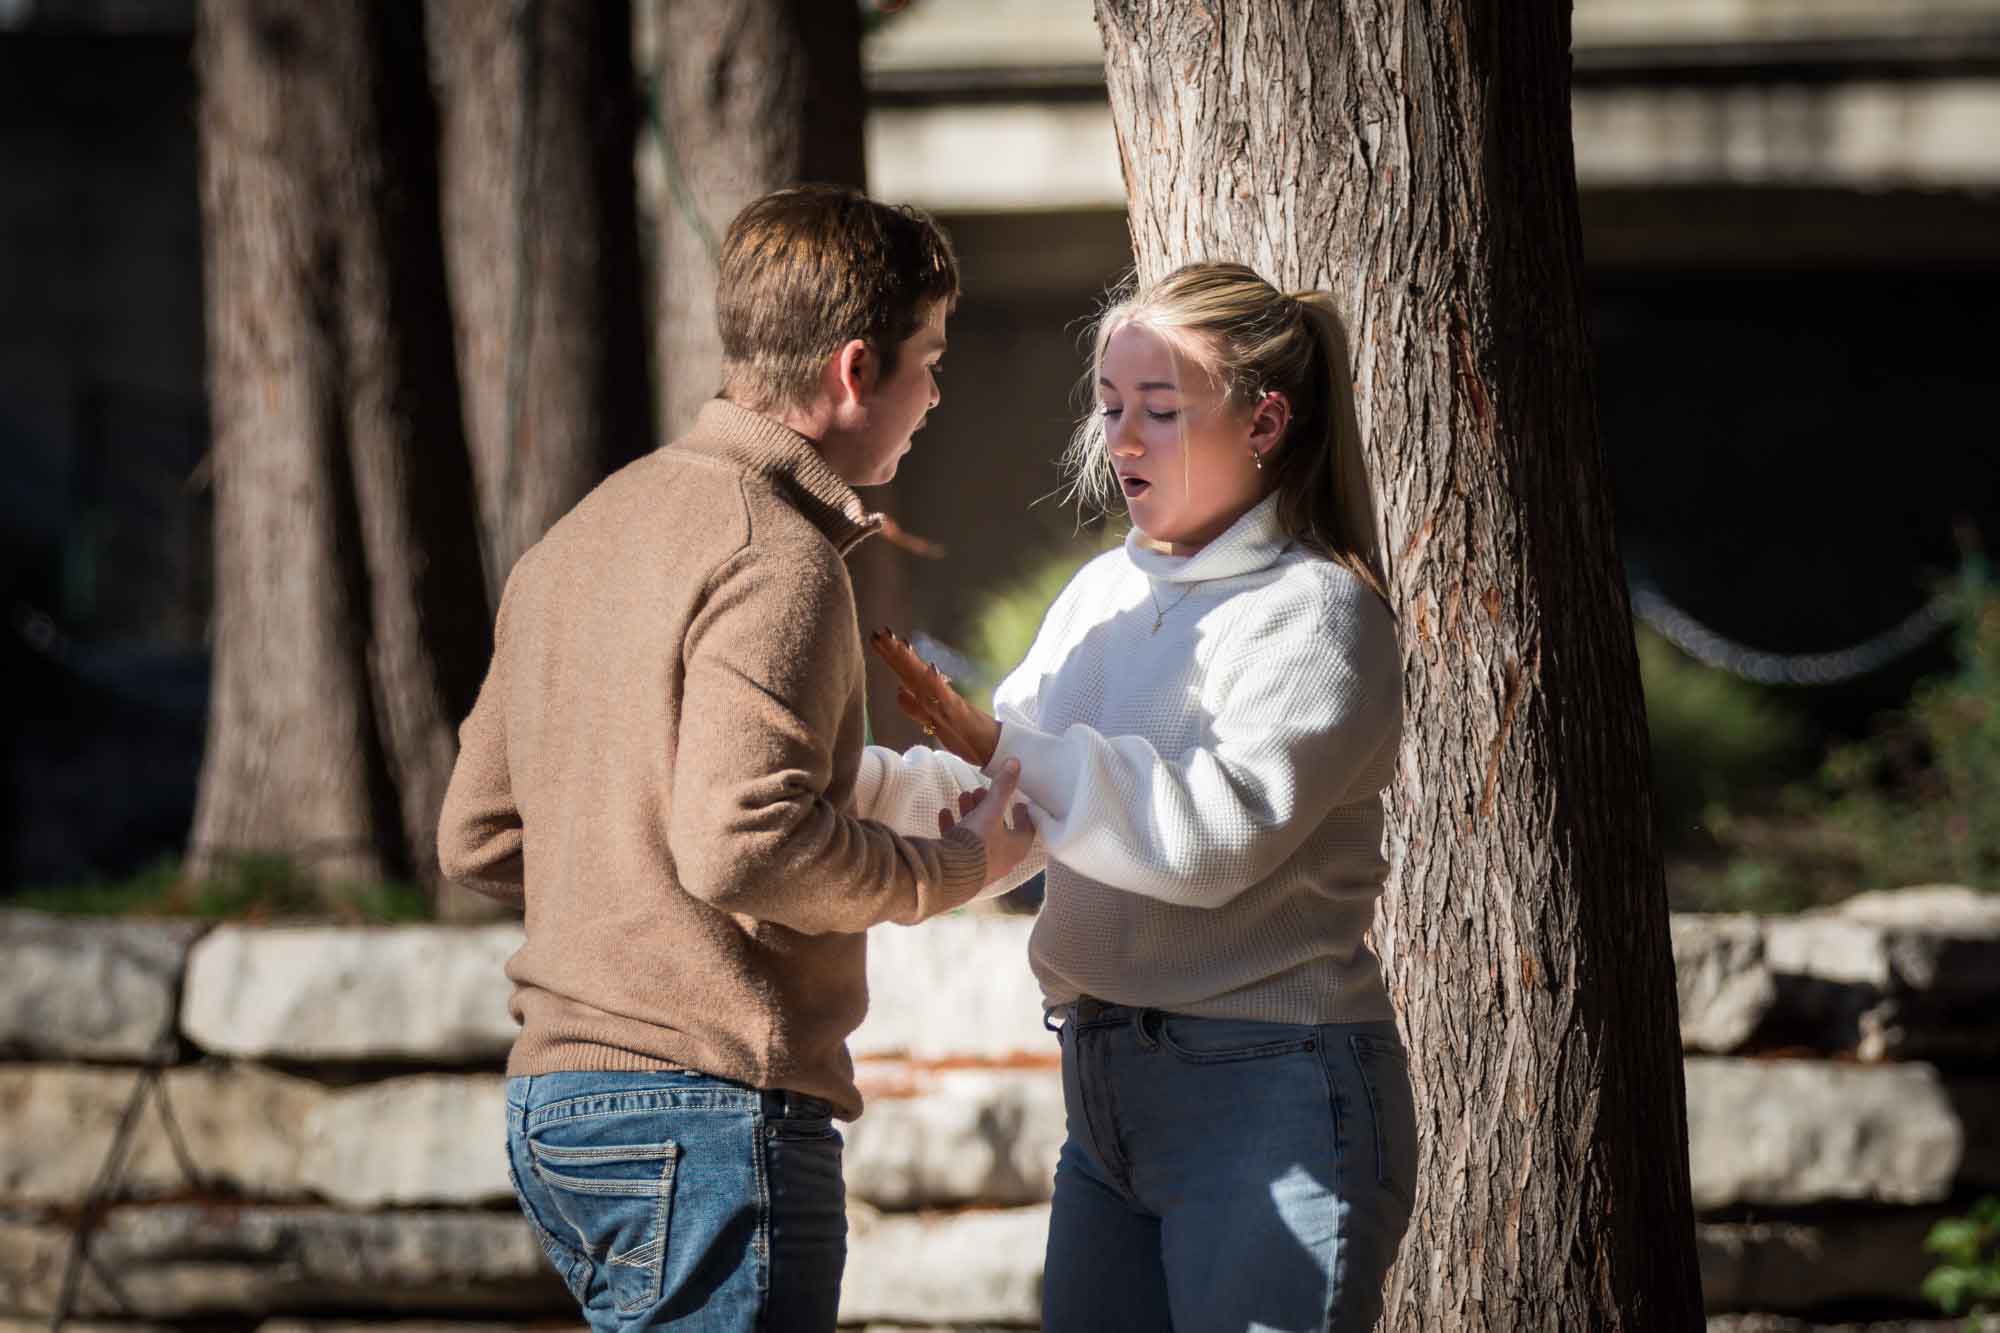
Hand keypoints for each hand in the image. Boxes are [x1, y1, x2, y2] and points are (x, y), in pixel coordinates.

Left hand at [867, 628, 1001, 766]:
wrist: (993, 747)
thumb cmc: (965, 736)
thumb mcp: (934, 723)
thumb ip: (915, 708)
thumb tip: (898, 691)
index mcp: (929, 697)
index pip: (906, 673)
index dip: (891, 656)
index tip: (876, 637)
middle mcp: (936, 696)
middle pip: (911, 672)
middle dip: (894, 652)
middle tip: (879, 631)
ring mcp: (947, 702)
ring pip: (924, 680)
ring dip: (911, 661)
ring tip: (897, 642)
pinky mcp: (959, 713)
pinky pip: (945, 697)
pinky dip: (937, 682)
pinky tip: (930, 667)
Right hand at [940, 757, 1036, 884]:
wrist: (951, 873)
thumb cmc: (979, 842)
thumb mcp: (991, 810)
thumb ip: (1003, 787)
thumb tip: (1016, 762)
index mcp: (1016, 848)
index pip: (1026, 829)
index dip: (1023, 814)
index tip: (1019, 801)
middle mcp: (1001, 859)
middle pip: (998, 829)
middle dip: (989, 807)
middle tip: (980, 791)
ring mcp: (980, 865)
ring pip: (978, 834)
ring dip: (971, 813)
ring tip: (964, 796)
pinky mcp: (960, 866)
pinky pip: (959, 843)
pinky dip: (953, 826)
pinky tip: (944, 812)